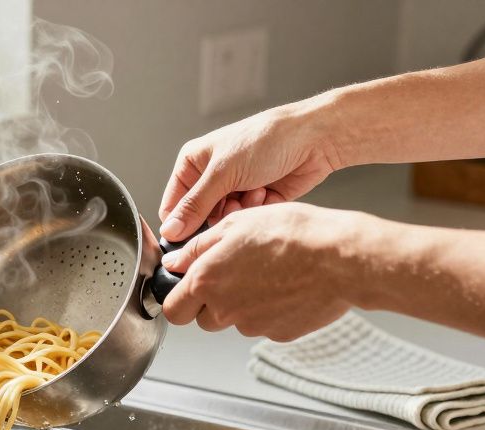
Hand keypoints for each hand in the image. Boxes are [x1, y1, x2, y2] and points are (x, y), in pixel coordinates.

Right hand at [159, 99, 343, 240]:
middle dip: (217, 214)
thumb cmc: (267, 140)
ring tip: (253, 191)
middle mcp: (212, 176)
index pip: (173, 205)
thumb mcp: (222, 173)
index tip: (190, 235)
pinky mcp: (255, 199)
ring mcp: (234, 188)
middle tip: (232, 202)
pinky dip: (255, 210)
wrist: (313, 139)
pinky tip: (266, 191)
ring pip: (224, 221)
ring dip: (239, 211)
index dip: (180, 223)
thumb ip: (194, 205)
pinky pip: (245, 219)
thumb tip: (170, 231)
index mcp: (194, 162)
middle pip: (200, 217)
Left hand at [159, 202, 379, 341]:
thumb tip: (174, 262)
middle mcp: (225, 309)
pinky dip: (269, 310)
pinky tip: (285, 286)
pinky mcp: (278, 334)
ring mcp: (252, 326)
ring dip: (240, 305)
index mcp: (207, 281)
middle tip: (232, 276)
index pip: (173, 308)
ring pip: (234, 321)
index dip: (178, 298)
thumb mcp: (236, 224)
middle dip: (209, 303)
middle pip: (202, 319)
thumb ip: (197, 247)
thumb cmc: (293, 234)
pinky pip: (263, 325)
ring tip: (266, 275)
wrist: (339, 258)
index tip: (186, 290)